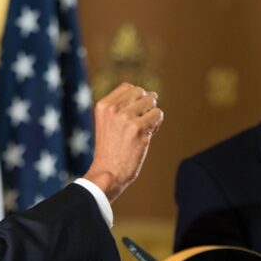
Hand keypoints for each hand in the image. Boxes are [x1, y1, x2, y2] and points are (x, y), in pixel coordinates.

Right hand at [83, 83, 163, 201]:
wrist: (108, 173)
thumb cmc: (111, 150)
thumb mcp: (108, 123)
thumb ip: (123, 107)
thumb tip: (154, 94)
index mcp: (102, 105)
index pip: (128, 87)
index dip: (136, 98)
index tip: (134, 114)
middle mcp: (113, 109)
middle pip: (141, 92)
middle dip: (146, 105)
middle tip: (140, 123)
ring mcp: (126, 118)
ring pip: (152, 101)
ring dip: (152, 115)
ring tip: (143, 130)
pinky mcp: (138, 128)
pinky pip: (158, 115)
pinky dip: (157, 125)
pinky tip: (147, 136)